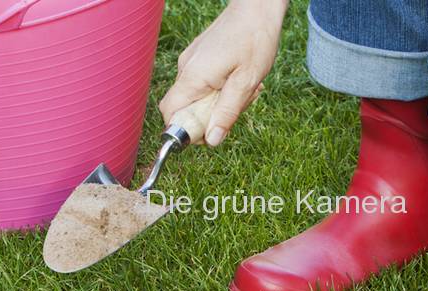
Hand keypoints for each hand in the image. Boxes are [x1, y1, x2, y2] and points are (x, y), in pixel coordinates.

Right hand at [159, 0, 287, 145]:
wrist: (257, 8)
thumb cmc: (254, 40)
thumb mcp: (246, 82)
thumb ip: (227, 112)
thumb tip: (212, 140)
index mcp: (193, 77)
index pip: (170, 113)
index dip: (186, 130)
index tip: (210, 131)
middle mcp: (186, 70)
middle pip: (187, 109)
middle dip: (211, 117)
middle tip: (239, 105)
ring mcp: (192, 63)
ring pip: (199, 98)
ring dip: (221, 103)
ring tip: (245, 89)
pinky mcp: (200, 60)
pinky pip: (205, 85)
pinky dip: (222, 90)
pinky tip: (240, 80)